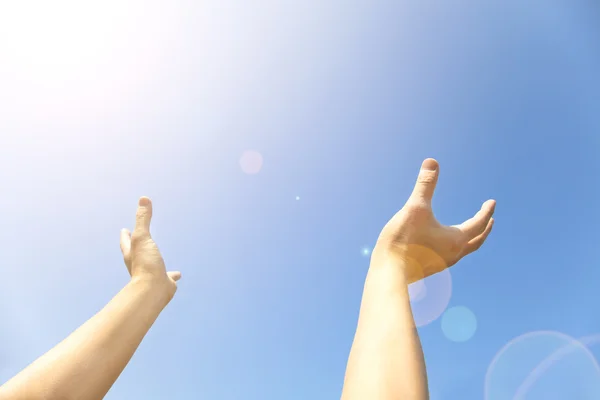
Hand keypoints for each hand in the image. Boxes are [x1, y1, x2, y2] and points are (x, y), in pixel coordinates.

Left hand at [120, 197, 180, 298]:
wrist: (152, 291)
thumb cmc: (145, 264)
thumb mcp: (143, 237)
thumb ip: (143, 219)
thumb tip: (143, 198)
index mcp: (132, 254)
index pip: (126, 241)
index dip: (125, 235)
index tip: (124, 229)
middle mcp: (140, 265)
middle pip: (137, 254)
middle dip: (138, 247)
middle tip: (139, 240)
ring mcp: (152, 275)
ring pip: (153, 266)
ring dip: (155, 261)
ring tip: (160, 257)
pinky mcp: (164, 283)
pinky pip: (169, 278)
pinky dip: (173, 275)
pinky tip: (178, 275)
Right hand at [372, 159, 495, 283]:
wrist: (389, 273)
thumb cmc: (403, 241)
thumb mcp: (415, 209)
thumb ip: (425, 186)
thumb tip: (432, 161)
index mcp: (455, 239)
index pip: (478, 223)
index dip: (486, 211)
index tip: (492, 202)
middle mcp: (454, 254)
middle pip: (477, 240)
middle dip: (484, 228)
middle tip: (490, 219)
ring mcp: (442, 263)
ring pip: (464, 250)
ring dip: (471, 239)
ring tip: (469, 231)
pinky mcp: (430, 268)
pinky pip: (451, 255)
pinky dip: (456, 246)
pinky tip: (442, 244)